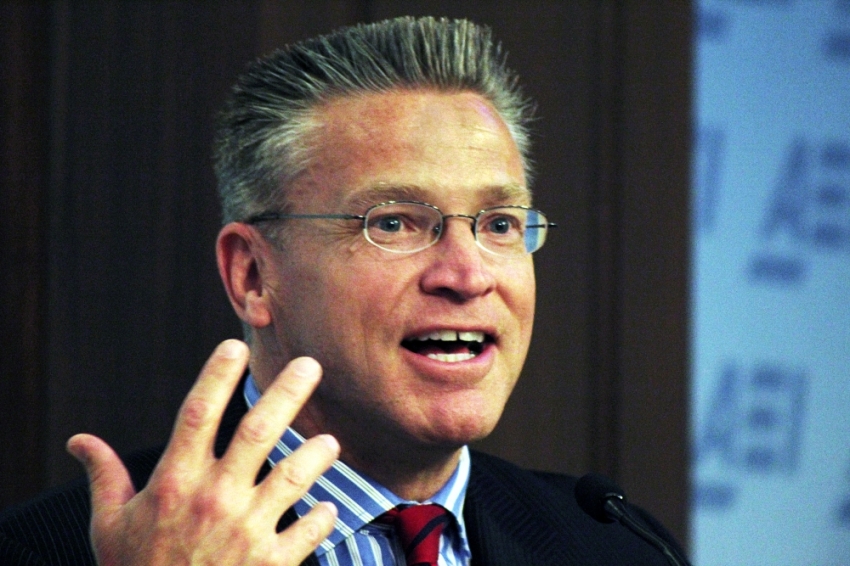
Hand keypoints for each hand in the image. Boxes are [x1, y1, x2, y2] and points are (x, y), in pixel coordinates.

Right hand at [67, 339, 339, 565]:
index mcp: (174, 483)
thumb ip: (104, 477)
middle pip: (259, 431)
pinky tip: (327, 506)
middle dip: (287, 393)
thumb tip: (79, 442)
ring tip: (329, 442)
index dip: (216, 376)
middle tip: (310, 364)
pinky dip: (322, 517)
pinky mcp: (272, 563)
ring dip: (317, 454)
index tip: (235, 346)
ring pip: (294, 476)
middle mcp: (214, 499)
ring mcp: (246, 531)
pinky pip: (309, 531)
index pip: (197, 414)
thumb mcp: (109, 525)